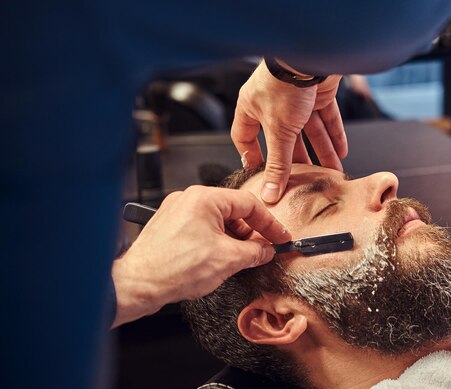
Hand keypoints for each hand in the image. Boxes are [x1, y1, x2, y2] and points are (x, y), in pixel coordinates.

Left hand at [111, 186, 290, 327]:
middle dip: (250, 232)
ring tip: (240, 258)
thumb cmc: (172, 268)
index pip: (248, 204)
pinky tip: (220, 258)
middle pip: (232, 210)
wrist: (138, 284)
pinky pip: (201, 228)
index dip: (269, 223)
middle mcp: (188, 199)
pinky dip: (215, 241)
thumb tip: (266, 250)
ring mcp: (176, 211)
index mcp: (204, 198)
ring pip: (216, 220)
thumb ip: (255, 251)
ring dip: (232, 238)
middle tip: (262, 249)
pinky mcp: (169, 226)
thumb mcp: (228, 260)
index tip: (279, 237)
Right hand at [231, 59, 347, 203]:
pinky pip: (326, 117)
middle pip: (283, 138)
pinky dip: (334, 134)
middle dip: (297, 159)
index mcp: (251, 107)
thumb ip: (277, 164)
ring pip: (308, 130)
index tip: (261, 174)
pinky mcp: (318, 91)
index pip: (245, 136)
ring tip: (331, 171)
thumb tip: (269, 194)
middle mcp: (272, 102)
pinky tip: (341, 152)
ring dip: (321, 150)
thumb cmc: (284, 85)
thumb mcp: (279, 131)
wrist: (311, 55)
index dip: (253, 156)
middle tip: (305, 179)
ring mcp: (296, 97)